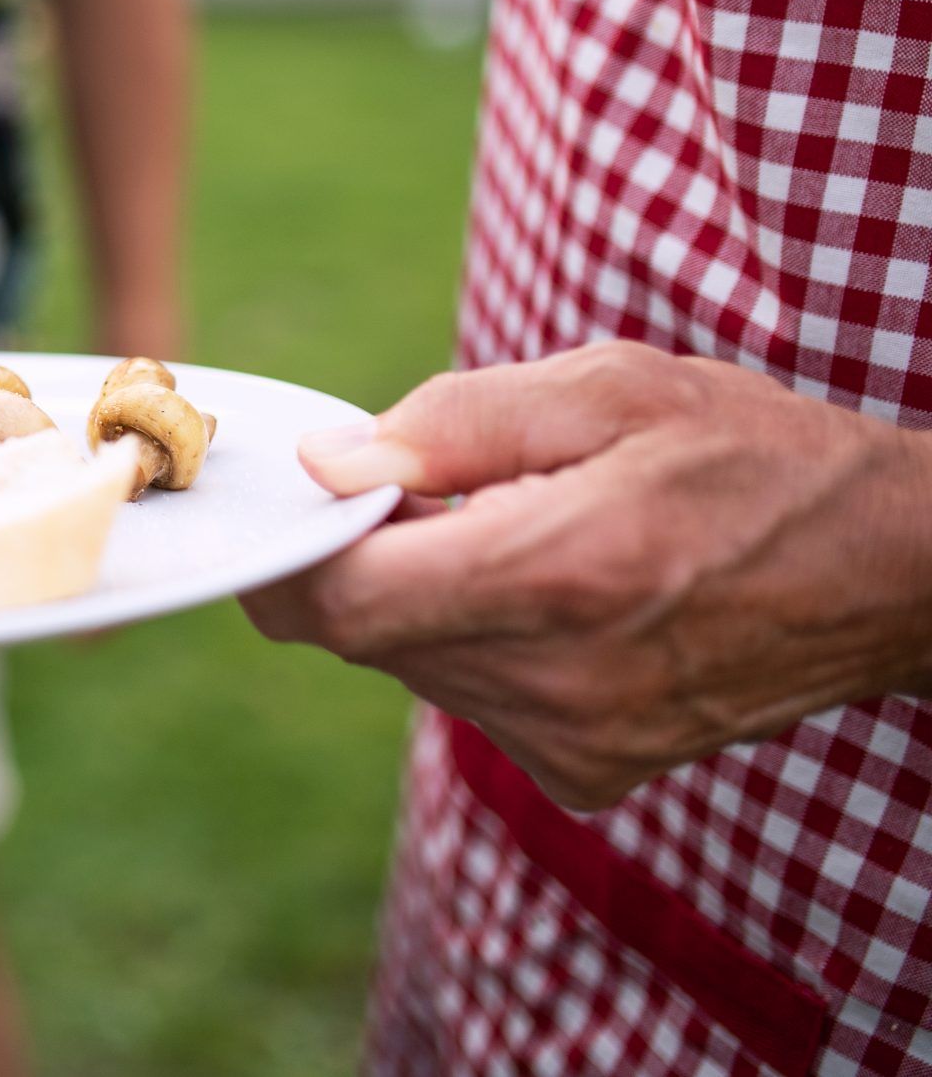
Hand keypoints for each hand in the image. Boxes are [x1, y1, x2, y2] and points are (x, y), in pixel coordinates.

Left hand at [242, 342, 931, 809]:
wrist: (893, 573)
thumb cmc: (754, 457)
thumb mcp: (610, 389)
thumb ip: (453, 424)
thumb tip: (329, 465)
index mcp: (555, 576)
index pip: (342, 600)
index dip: (291, 550)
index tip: (299, 498)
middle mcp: (556, 682)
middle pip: (367, 632)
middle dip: (364, 557)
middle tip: (420, 487)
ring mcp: (573, 742)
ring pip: (413, 664)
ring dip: (424, 595)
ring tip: (512, 528)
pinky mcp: (590, 773)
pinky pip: (472, 697)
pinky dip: (477, 640)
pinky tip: (553, 592)